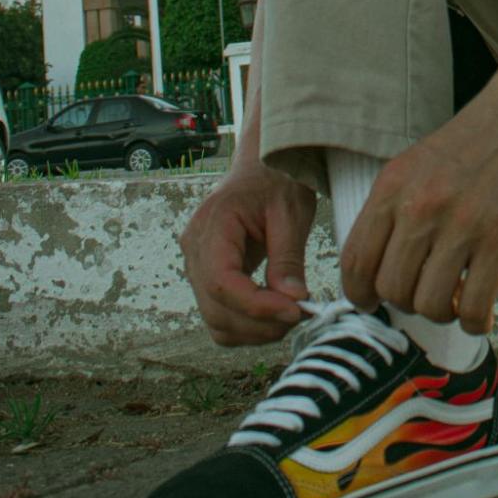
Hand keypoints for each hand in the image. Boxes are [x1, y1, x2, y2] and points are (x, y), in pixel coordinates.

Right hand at [180, 161, 316, 346]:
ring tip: (292, 314)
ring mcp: (197, 265)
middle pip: (216, 308)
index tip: (294, 311)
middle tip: (302, 315)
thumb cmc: (275, 179)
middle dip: (260, 323)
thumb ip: (288, 256)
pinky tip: (276, 313)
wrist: (262, 167)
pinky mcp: (208, 277)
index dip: (256, 306)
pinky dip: (247, 325)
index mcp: (213, 225)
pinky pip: (220, 315)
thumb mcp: (291, 210)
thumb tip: (293, 299)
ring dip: (255, 330)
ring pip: (216, 320)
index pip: (221, 281)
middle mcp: (195, 249)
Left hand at [339, 84, 497, 336]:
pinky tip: (479, 314)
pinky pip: (473, 304)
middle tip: (427, 295)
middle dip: (407, 303)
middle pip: (391, 288)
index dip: (359, 294)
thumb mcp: (415, 166)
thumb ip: (395, 211)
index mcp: (392, 188)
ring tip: (456, 301)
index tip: (372, 303)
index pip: (355, 260)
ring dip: (441, 314)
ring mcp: (461, 225)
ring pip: (430, 303)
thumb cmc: (474, 143)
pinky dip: (473, 322)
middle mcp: (420, 208)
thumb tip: (381, 268)